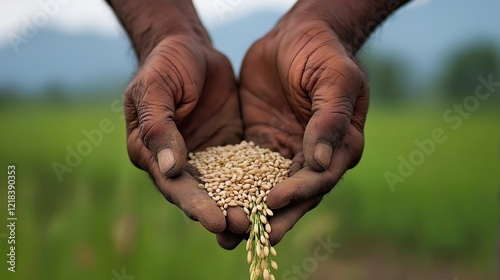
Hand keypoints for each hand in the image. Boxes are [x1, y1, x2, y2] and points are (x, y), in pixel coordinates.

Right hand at [124, 34, 244, 235]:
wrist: (189, 48)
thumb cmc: (165, 64)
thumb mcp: (155, 89)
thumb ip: (159, 127)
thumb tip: (169, 169)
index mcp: (152, 153)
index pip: (174, 186)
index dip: (194, 205)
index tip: (215, 220)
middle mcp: (178, 162)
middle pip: (200, 195)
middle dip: (222, 213)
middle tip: (246, 228)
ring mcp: (204, 157)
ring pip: (224, 189)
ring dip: (241, 206)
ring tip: (263, 224)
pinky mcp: (228, 149)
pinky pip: (243, 170)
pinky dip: (256, 184)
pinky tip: (275, 196)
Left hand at [231, 14, 368, 246]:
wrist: (297, 33)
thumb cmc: (323, 53)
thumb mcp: (335, 79)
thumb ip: (330, 119)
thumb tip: (320, 162)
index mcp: (340, 145)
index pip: (319, 179)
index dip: (297, 192)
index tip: (270, 201)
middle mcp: (315, 156)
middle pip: (294, 196)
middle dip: (270, 217)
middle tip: (244, 235)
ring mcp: (287, 152)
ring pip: (269, 190)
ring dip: (249, 212)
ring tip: (225, 233)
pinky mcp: (263, 145)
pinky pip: (248, 172)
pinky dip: (235, 189)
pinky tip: (216, 202)